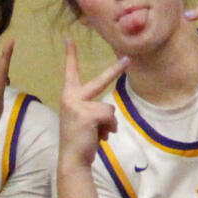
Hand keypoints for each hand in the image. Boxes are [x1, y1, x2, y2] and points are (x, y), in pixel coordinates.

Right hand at [54, 38, 126, 166]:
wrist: (72, 158)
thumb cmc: (80, 140)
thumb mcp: (84, 120)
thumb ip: (93, 111)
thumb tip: (110, 120)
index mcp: (69, 96)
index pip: (70, 73)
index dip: (70, 56)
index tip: (69, 39)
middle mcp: (71, 98)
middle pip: (100, 81)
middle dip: (115, 70)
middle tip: (127, 59)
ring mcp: (78, 105)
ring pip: (109, 108)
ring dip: (108, 124)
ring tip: (97, 134)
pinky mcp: (87, 115)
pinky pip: (110, 117)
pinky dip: (109, 129)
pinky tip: (99, 137)